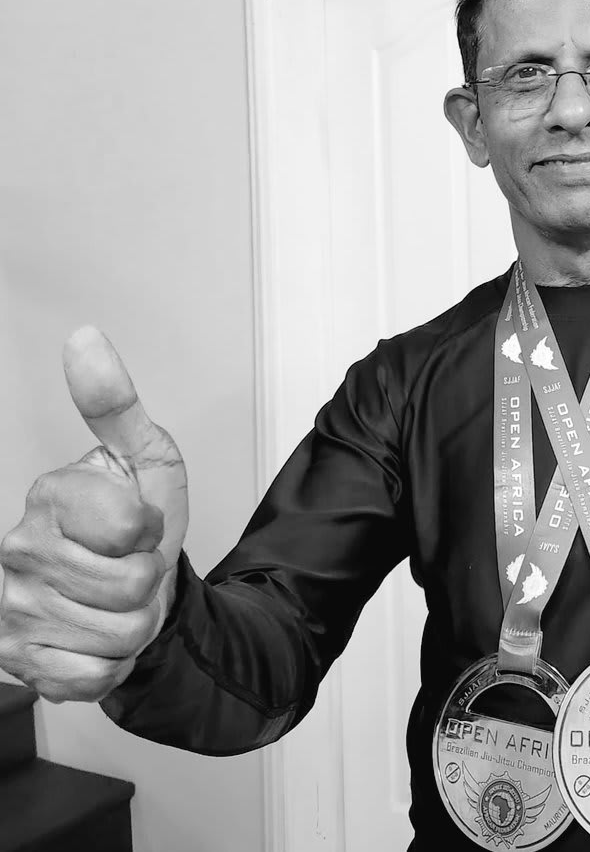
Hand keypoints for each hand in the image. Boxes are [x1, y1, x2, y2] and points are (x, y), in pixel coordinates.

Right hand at [0, 327, 188, 702]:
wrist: (131, 592)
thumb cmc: (140, 525)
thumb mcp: (147, 459)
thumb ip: (116, 404)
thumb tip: (85, 338)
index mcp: (50, 496)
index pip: (133, 529)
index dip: (152, 531)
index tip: (138, 525)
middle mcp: (17, 548)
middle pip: (131, 585)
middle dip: (148, 582)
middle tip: (129, 568)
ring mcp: (11, 607)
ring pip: (118, 632)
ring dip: (133, 622)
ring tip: (115, 601)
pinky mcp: (15, 658)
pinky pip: (91, 675)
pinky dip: (109, 663)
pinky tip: (94, 635)